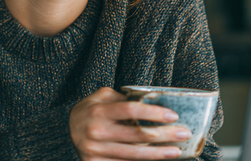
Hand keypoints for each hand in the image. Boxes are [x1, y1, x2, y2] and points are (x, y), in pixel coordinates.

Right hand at [69, 87, 190, 159]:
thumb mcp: (101, 97)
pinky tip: (157, 160)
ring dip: (159, 154)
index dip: (154, 113)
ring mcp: (95, 150)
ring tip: (177, 151)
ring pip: (134, 155)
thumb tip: (151, 102)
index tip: (173, 115)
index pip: (131, 110)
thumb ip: (122, 98)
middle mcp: (97, 131)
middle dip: (165, 135)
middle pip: (138, 135)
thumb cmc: (90, 110)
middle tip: (184, 133)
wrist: (67, 130)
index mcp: (99, 111)